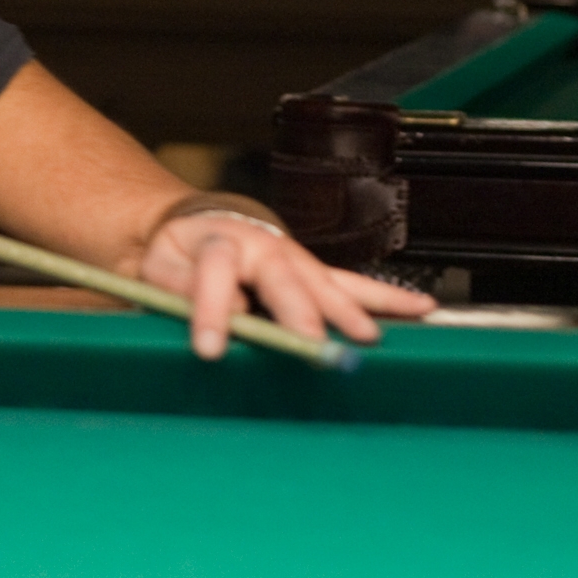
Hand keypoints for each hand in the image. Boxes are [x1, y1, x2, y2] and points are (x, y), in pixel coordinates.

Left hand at [139, 212, 436, 359]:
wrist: (194, 228)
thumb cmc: (176, 254)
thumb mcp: (157, 267)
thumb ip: (179, 287)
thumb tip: (230, 313)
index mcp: (216, 240)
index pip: (214, 270)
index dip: (211, 309)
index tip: (209, 349)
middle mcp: (262, 245)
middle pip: (283, 275)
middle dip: (298, 311)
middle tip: (309, 342)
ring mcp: (294, 258)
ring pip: (324, 282)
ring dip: (348, 310)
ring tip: (367, 336)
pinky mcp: (314, 273)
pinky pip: (353, 285)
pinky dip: (386, 297)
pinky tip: (421, 307)